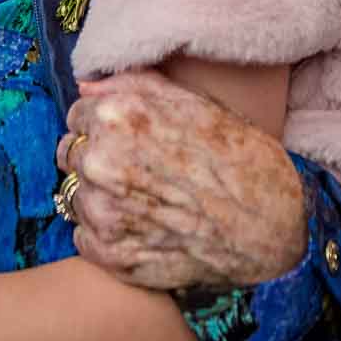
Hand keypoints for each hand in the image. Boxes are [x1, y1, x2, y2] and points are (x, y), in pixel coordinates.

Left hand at [59, 70, 305, 290]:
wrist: (270, 226)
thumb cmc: (238, 157)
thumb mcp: (192, 103)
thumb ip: (132, 86)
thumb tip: (87, 86)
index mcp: (116, 118)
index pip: (77, 116)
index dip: (104, 126)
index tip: (129, 140)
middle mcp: (101, 163)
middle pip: (71, 155)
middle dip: (98, 160)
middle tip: (139, 172)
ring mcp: (103, 213)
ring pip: (76, 197)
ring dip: (100, 198)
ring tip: (146, 202)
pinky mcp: (110, 255)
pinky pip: (83, 237)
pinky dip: (106, 235)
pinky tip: (143, 229)